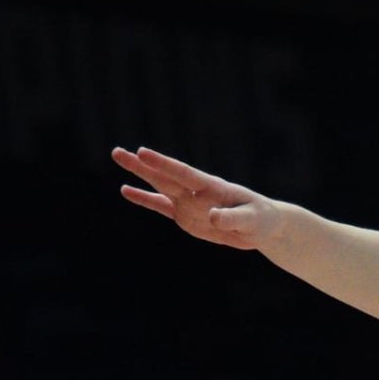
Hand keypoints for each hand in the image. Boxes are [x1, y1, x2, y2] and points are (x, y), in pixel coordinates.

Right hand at [112, 147, 279, 249]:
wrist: (261, 227)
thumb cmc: (261, 219)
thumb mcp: (252, 220)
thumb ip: (233, 218)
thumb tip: (212, 217)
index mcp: (213, 187)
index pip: (185, 174)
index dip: (164, 164)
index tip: (143, 153)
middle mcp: (196, 192)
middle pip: (166, 177)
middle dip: (143, 165)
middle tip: (118, 152)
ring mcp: (189, 203)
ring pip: (159, 187)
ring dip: (139, 174)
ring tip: (118, 156)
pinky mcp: (185, 217)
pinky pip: (161, 207)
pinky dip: (145, 199)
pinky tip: (125, 190)